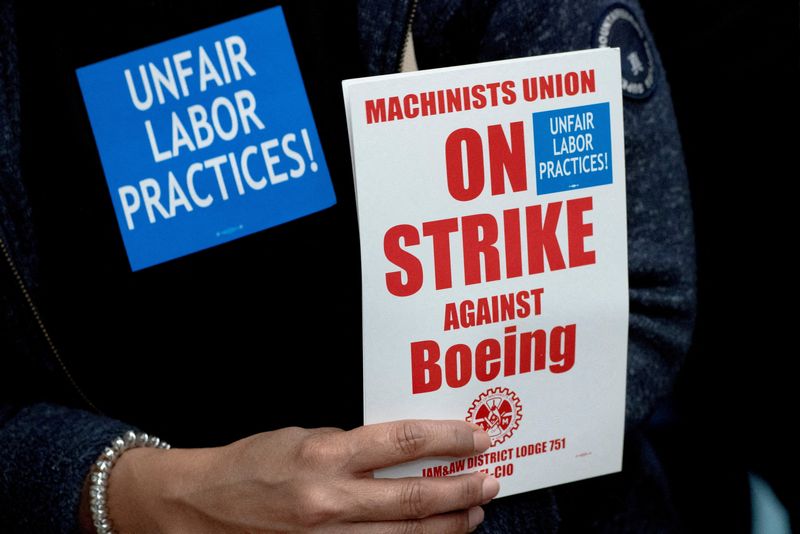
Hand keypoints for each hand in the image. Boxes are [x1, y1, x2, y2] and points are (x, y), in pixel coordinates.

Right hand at [86, 420, 498, 532]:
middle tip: (491, 480)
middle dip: (462, 490)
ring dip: (448, 526)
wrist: (203, 506)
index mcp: (326, 456)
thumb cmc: (252, 463)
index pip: (403, 443)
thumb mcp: (303, 436)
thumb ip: (350, 444)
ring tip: (474, 512)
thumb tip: (399, 450)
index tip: (478, 435)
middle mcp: (331, 501)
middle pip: (414, 498)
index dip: (448, 439)